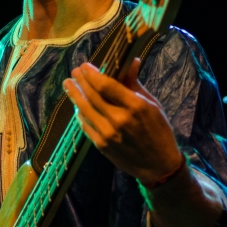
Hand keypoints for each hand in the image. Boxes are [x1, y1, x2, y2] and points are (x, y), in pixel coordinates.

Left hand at [63, 58, 182, 183]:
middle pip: (92, 96)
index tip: (85, 66)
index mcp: (135, 106)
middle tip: (74, 72)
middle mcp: (119, 119)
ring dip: (74, 95)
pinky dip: (80, 113)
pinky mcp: (101, 145)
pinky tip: (76, 106)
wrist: (158, 165)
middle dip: (80, 82)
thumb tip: (130, 62)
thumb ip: (135, 84)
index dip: (92, 74)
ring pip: (85, 110)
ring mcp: (108, 134)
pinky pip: (85, 125)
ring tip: (68, 85)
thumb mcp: (152, 105)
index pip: (106, 85)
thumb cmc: (158, 131)